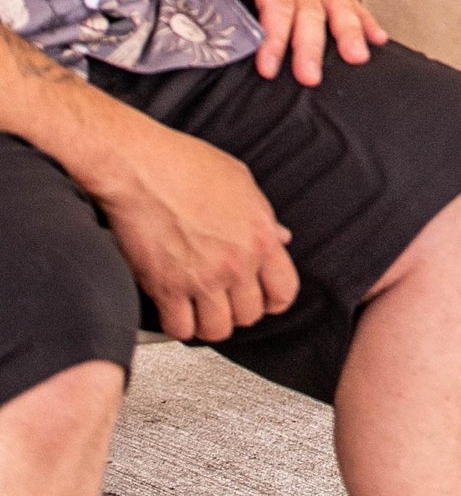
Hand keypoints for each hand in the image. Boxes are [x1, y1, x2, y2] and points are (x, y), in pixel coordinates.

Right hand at [92, 110, 298, 343]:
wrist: (140, 167)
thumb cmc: (186, 165)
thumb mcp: (241, 182)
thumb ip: (263, 217)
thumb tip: (279, 238)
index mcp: (260, 236)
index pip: (284, 291)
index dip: (274, 299)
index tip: (262, 298)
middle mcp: (235, 262)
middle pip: (249, 316)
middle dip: (237, 310)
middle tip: (225, 298)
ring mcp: (201, 278)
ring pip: (216, 330)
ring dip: (209, 322)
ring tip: (201, 307)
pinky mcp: (166, 288)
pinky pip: (179, 330)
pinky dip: (178, 325)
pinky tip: (176, 309)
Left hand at [191, 0, 385, 85]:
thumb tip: (209, 13)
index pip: (277, 3)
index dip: (275, 37)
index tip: (268, 66)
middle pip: (310, 8)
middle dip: (312, 45)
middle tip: (310, 77)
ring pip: (335, 2)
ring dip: (348, 31)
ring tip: (357, 57)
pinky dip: (362, 18)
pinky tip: (376, 37)